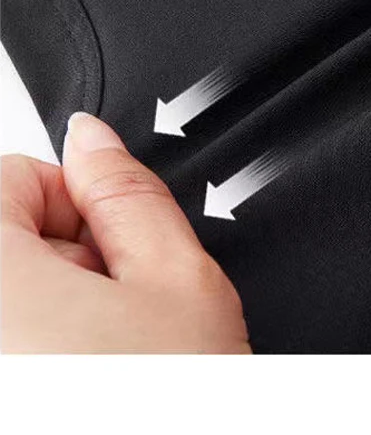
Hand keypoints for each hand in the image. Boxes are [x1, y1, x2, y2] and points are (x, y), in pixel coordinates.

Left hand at [1, 112, 249, 352]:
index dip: (80, 195)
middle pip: (5, 235)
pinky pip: (11, 338)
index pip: (11, 175)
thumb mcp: (178, 281)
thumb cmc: (176, 414)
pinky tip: (93, 371)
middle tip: (127, 298)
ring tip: (115, 347)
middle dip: (71, 252)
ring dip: (58, 302)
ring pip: (12, 292)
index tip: (116, 233)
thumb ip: (129, 193)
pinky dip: (44, 344)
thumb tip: (93, 139)